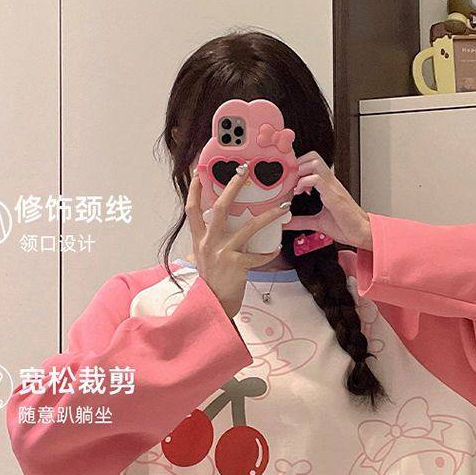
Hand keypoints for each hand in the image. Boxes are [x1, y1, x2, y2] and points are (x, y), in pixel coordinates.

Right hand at [186, 168, 290, 318]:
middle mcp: (209, 242)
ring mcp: (223, 252)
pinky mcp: (237, 264)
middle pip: (219, 207)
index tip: (199, 171)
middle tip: (244, 171)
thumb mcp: (203, 256)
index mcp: (199, 238)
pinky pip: (258, 255)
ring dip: (269, 216)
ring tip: (283, 207)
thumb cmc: (211, 279)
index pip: (192, 209)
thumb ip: (208, 239)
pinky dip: (269, 252)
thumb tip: (216, 223)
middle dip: (233, 186)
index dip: (194, 189)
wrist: (213, 303)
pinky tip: (277, 247)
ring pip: (249, 227)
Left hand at [289, 152, 371, 250]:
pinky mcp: (333, 195)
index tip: (290, 182)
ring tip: (296, 186)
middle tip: (291, 181)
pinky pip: (316, 179)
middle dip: (298, 165)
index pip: (312, 163)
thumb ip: (301, 221)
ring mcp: (332, 187)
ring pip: (314, 162)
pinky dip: (304, 182)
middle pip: (313, 157)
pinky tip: (301, 192)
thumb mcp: (317, 222)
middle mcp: (330, 183)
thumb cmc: (346, 226)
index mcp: (328, 186)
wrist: (361, 233)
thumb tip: (287, 222)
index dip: (299, 168)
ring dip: (301, 171)